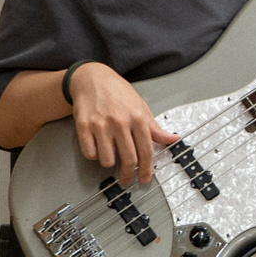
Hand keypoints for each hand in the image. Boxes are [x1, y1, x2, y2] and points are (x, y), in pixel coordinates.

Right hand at [69, 63, 178, 186]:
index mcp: (138, 118)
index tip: (144, 178)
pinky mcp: (83, 126)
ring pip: (107, 159)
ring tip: (110, 156)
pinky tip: (97, 148)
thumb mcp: (141, 107)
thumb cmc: (118, 92)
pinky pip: (89, 152)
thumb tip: (172, 139)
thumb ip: (154, 127)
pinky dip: (93, 155)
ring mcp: (101, 124)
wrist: (92, 78)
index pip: (146, 151)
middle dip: (128, 173)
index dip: (146, 169)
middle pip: (128, 159)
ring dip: (109, 163)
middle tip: (126, 177)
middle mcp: (120, 122)